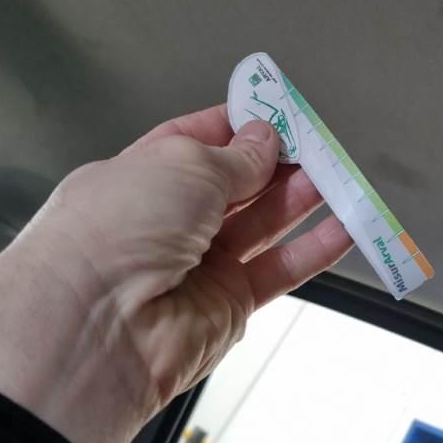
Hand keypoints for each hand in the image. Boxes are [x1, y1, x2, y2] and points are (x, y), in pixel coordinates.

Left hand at [0, 105, 352, 442]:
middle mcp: (170, 218)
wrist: (96, 330)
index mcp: (144, 175)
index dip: (242, 124)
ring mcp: (200, 263)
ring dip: (302, 199)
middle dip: (279, 161)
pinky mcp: (229, 303)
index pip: (200, 140)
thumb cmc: (120, 227)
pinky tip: (345, 228)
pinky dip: (315, 249)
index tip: (281, 112)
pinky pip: (280, 269)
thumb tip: (265, 138)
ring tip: (338, 178)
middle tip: (320, 146)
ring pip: (264, 223)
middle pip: (239, 183)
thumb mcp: (183, 166)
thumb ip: (237, 155)